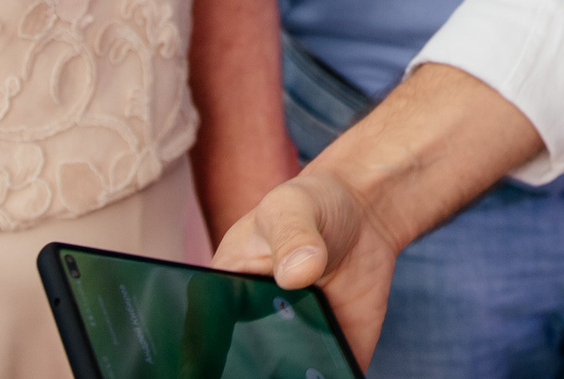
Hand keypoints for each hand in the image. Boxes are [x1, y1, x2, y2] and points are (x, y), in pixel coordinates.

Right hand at [213, 171, 398, 363]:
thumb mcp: (294, 208)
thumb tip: (299, 271)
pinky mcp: (335, 348)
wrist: (366, 209)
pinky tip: (339, 378)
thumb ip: (293, 236)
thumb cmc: (313, 203)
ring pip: (284, 378)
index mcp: (226, 291)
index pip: (202, 335)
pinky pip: (333, 377)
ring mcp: (295, 339)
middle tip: (262, 376)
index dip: (198, 360)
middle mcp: (255, 325)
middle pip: (240, 366)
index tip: (201, 372)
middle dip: (247, 376)